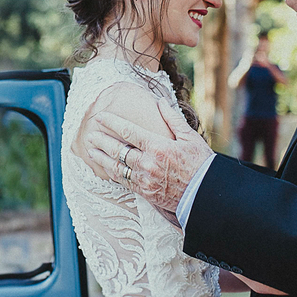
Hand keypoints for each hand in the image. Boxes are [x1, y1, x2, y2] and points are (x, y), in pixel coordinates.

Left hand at [83, 94, 211, 212]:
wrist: (206, 195)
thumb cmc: (201, 164)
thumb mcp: (190, 137)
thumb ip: (172, 119)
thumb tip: (159, 102)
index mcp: (158, 146)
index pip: (128, 131)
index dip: (111, 123)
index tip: (99, 117)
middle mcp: (148, 162)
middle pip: (117, 149)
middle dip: (101, 140)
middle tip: (89, 133)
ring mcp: (145, 179)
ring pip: (116, 166)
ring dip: (101, 157)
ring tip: (90, 150)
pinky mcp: (145, 192)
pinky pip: (123, 181)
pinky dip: (112, 173)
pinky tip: (105, 167)